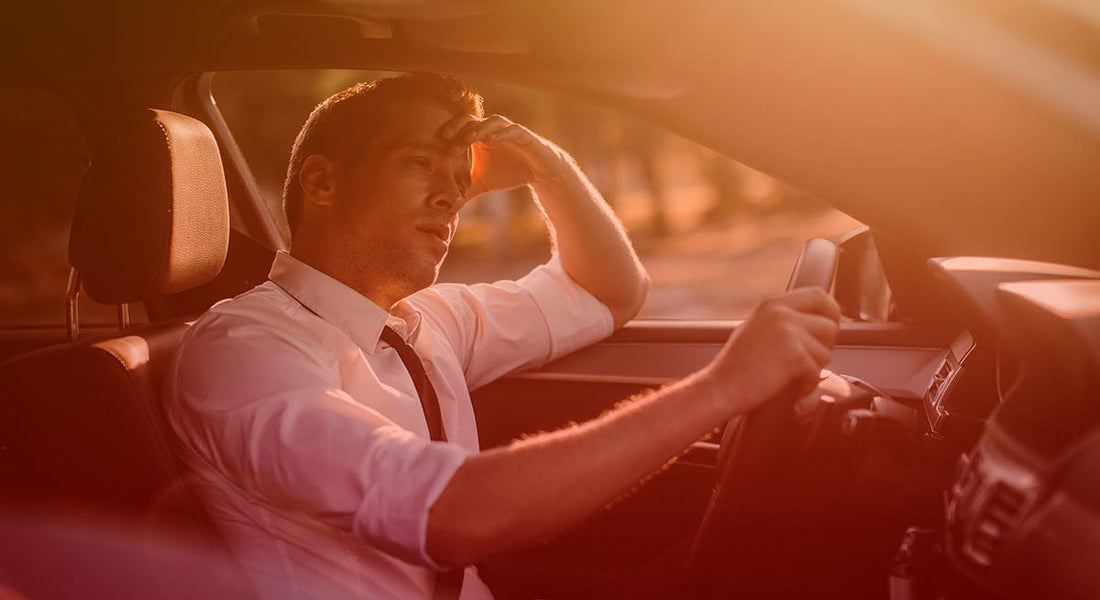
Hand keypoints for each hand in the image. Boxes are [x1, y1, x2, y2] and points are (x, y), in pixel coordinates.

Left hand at [440, 114, 571, 198]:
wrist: (538, 172)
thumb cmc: (509, 172)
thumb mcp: (483, 183)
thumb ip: (466, 191)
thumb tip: (449, 209)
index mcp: (480, 138)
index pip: (460, 129)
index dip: (448, 134)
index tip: (435, 145)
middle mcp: (492, 130)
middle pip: (473, 120)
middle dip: (459, 126)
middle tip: (446, 137)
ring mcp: (508, 130)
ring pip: (492, 121)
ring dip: (480, 128)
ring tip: (469, 139)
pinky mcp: (524, 135)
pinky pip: (513, 129)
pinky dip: (502, 133)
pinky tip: (492, 141)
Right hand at [702, 288, 840, 413]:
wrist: (721, 387)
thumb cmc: (736, 366)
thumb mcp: (758, 327)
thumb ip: (786, 319)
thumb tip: (819, 322)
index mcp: (773, 303)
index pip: (819, 295)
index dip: (830, 313)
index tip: (828, 328)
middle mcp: (782, 312)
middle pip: (830, 325)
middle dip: (822, 346)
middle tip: (802, 360)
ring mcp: (789, 331)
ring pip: (826, 352)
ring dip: (813, 368)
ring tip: (788, 374)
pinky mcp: (795, 354)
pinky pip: (817, 372)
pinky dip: (805, 385)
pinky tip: (787, 385)